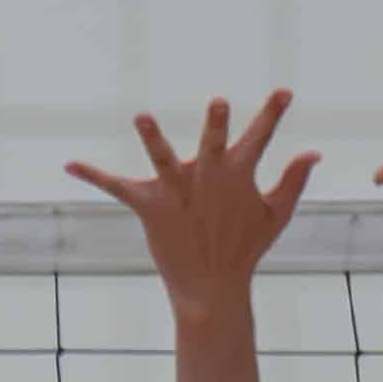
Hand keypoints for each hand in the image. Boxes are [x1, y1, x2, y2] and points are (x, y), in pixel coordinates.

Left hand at [66, 91, 319, 321]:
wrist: (212, 289)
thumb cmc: (245, 248)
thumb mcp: (276, 214)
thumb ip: (293, 180)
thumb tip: (314, 152)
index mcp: (238, 176)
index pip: (260, 138)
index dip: (272, 114)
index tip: (284, 92)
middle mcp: (207, 180)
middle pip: (212, 146)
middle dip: (216, 126)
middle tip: (219, 103)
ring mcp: (178, 193)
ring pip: (162, 160)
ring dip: (153, 139)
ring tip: (142, 117)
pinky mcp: (150, 208)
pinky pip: (118, 187)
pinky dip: (94, 176)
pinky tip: (69, 164)